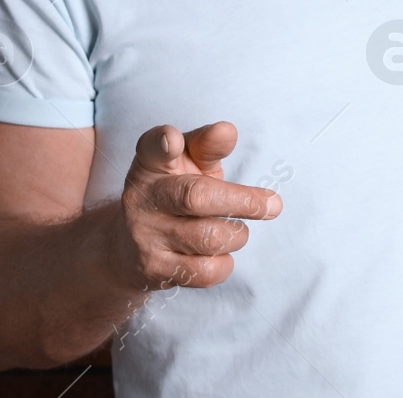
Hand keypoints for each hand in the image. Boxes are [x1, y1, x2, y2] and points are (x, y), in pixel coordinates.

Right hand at [113, 121, 281, 293]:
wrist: (127, 248)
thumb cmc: (173, 193)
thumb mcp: (187, 163)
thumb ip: (207, 146)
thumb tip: (227, 130)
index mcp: (150, 163)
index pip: (153, 147)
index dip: (163, 142)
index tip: (172, 140)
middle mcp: (142, 198)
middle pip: (197, 197)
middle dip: (243, 201)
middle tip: (274, 205)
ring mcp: (145, 236)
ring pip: (209, 238)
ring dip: (237, 234)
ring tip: (237, 230)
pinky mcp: (154, 271)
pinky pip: (206, 271)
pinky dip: (225, 263)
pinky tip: (220, 254)